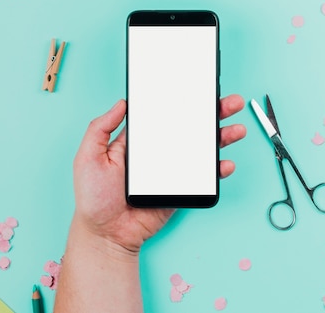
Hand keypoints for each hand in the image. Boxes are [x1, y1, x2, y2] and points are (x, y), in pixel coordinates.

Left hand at [72, 95, 246, 253]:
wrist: (106, 235)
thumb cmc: (93, 198)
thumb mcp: (88, 157)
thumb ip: (101, 128)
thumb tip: (122, 102)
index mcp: (138, 140)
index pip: (165, 114)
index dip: (182, 100)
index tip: (198, 88)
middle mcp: (159, 151)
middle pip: (190, 128)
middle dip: (212, 114)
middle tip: (230, 103)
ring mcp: (172, 170)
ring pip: (202, 150)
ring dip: (222, 137)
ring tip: (237, 129)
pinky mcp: (180, 189)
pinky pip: (203, 177)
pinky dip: (217, 170)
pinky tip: (225, 163)